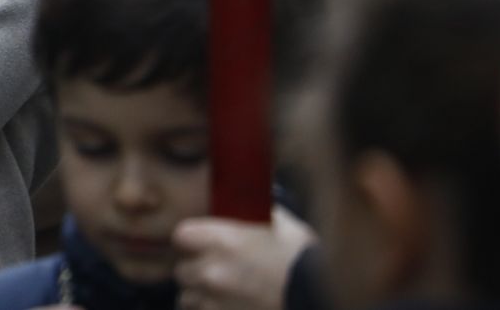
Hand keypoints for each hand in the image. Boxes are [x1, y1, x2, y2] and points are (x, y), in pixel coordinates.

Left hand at [173, 206, 315, 309]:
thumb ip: (252, 213)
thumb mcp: (279, 223)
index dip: (190, 240)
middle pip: (182, 270)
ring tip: (221, 292)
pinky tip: (225, 306)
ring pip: (188, 298)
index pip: (179, 236)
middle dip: (196, 270)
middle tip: (216, 270)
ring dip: (200, 295)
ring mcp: (215, 301)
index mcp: (220, 241)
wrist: (319, 297)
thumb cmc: (302, 259)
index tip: (200, 243)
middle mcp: (211, 271)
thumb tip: (242, 200)